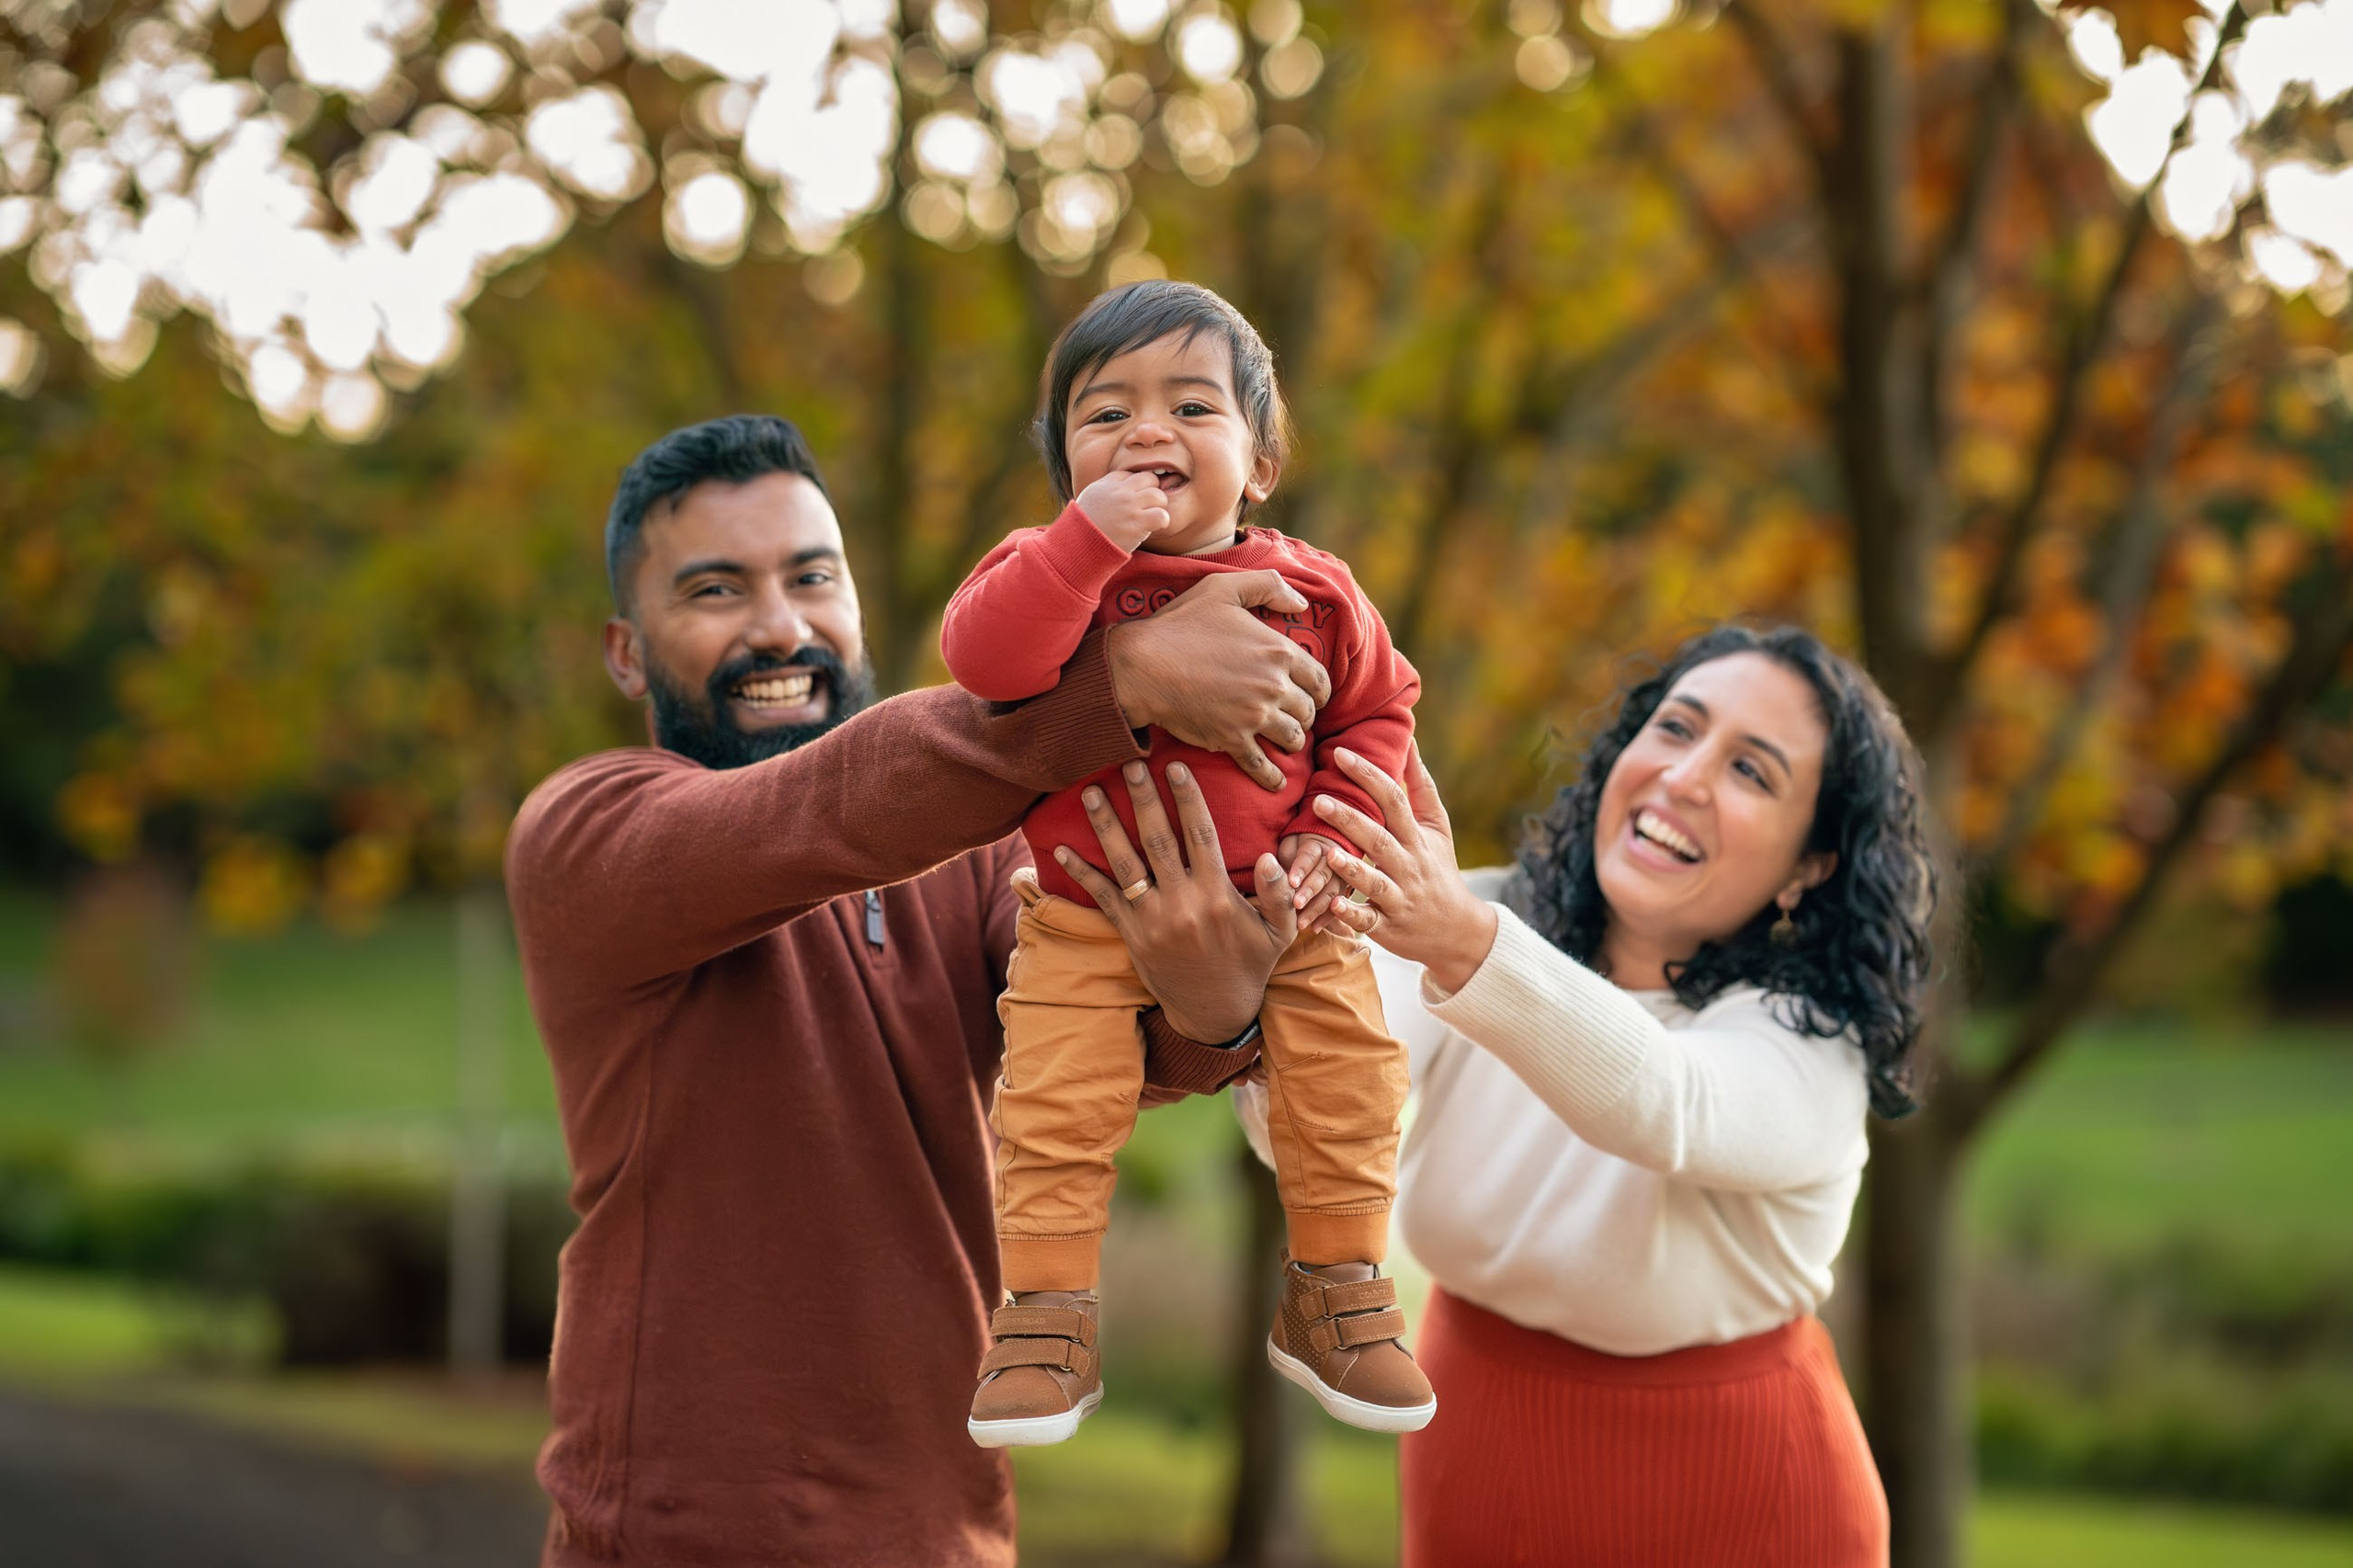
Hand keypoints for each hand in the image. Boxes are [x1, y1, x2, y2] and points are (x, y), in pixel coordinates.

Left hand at [1052, 758, 1296, 1041]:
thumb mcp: (1278, 933)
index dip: (1188, 798)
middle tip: (1129, 764)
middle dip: (1142, 799)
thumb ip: (1278, 894)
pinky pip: (1103, 898)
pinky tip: (1062, 850)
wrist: (1213, 1013)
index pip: (1201, 835)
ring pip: (1125, 863)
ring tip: (1090, 792)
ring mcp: (1152, 920)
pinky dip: (1082, 873)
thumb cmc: (1249, 965)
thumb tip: (1271, 857)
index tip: (1176, 767)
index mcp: (1217, 896)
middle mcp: (1181, 904)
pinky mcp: (1131, 935)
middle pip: (1158, 840)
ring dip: (1106, 825)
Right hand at [1075, 470, 1171, 550]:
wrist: (1080, 546)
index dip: (1137, 488)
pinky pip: (1162, 515)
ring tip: (1150, 517)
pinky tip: (1154, 526)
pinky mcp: (1137, 524)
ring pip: (1158, 495)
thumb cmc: (1086, 525)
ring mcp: (1129, 507)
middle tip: (1146, 508)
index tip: (1132, 501)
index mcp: (1108, 484)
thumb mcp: (1091, 497)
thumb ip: (1108, 487)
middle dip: (1151, 493)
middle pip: (1149, 479)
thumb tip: (1126, 482)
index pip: (1133, 475)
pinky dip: (1162, 521)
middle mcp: (1120, 492)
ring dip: (1159, 507)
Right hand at [1104, 572, 1332, 790]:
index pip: (1319, 679)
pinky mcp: (1232, 740)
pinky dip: (1273, 777)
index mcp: (1278, 651)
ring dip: (1291, 741)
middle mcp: (1273, 686)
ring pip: (1292, 739)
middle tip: (1293, 715)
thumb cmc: (1180, 624)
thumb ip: (1268, 586)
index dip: (1318, 690)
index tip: (1311, 695)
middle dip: (1304, 714)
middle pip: (1308, 711)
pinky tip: (1277, 781)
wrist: (1142, 666)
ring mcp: (1254, 717)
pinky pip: (1263, 766)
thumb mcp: (1223, 588)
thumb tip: (1300, 603)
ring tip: (1283, 739)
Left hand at [1278, 834, 1342, 929]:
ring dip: (1317, 908)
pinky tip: (1314, 929)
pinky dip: (1326, 918)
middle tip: (1296, 905)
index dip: (1301, 868)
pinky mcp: (1343, 892)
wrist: (1315, 856)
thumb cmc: (1294, 852)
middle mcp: (1332, 860)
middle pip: (1323, 874)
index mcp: (1316, 845)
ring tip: (1301, 923)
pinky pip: (1337, 906)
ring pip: (1332, 892)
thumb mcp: (1287, 849)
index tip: (1291, 882)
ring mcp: (1340, 876)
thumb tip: (1269, 865)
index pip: (1309, 855)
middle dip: (1310, 890)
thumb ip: (1283, 858)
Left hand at [1311, 741, 1499, 993]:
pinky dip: (1352, 916)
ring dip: (1350, 869)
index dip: (1368, 775)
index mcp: (1416, 838)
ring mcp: (1399, 898)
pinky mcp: (1388, 927)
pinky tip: (1333, 906)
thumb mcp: (1437, 827)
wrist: (1458, 930)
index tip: (1339, 753)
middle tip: (1319, 800)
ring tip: (1326, 853)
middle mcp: (1408, 866)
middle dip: (1350, 820)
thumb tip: (1408, 740)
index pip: (1394, 800)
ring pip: (1374, 882)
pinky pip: (1369, 921)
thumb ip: (1419, 785)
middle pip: (1379, 839)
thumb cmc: (1439, 869)